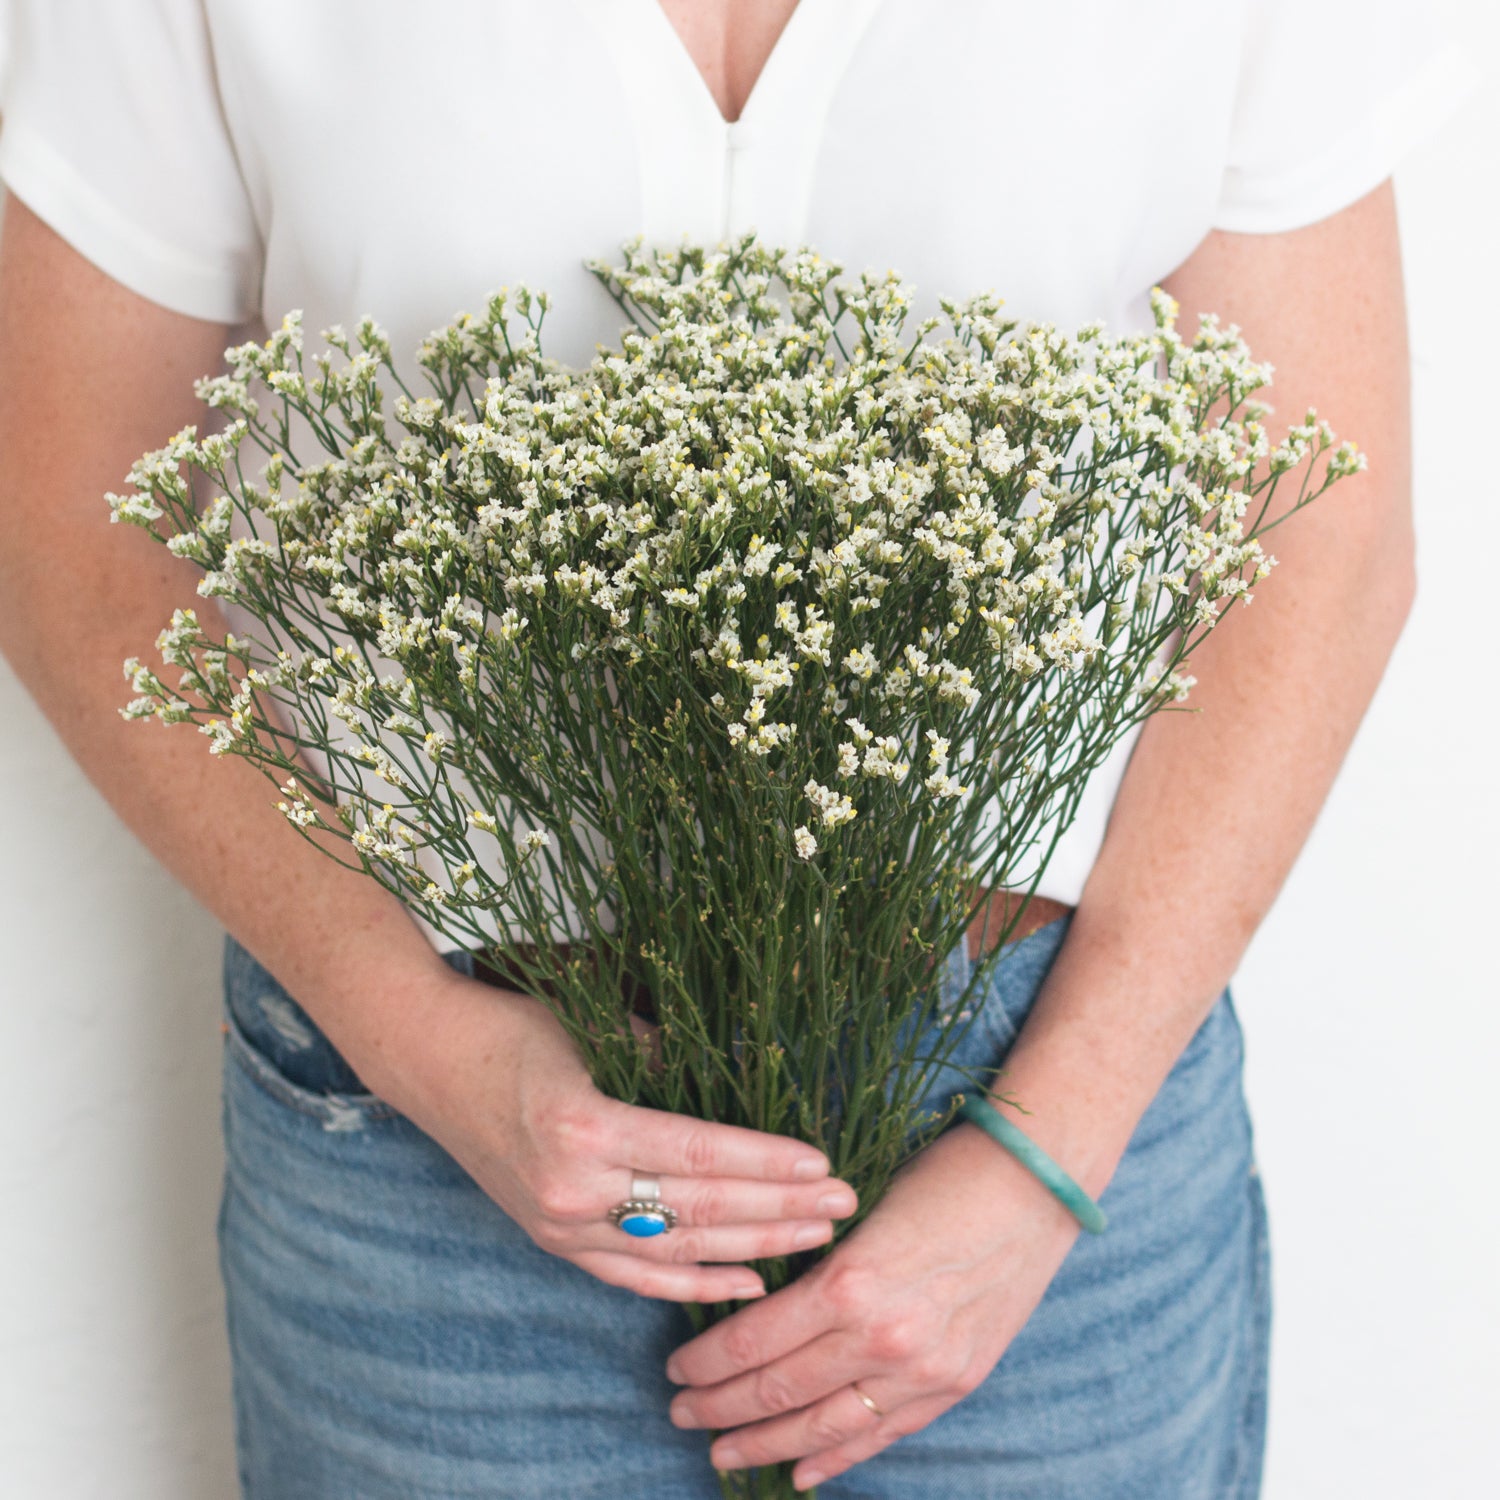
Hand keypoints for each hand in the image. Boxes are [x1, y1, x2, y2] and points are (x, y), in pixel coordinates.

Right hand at [366, 970, 857, 1302]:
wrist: (428, 1059)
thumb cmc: (515, 1027)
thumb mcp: (597, 1028)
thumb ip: (667, 1061)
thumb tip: (743, 1080)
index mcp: (587, 1125)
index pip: (700, 1154)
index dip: (766, 1163)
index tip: (823, 1163)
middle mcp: (573, 1187)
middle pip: (698, 1208)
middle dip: (778, 1208)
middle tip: (843, 1203)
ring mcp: (560, 1223)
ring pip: (676, 1251)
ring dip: (753, 1249)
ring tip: (815, 1239)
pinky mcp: (553, 1239)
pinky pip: (635, 1276)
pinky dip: (693, 1285)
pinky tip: (748, 1283)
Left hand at [664, 1119, 1082, 1488]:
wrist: (1033, 1188)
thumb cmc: (941, 1179)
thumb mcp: (861, 1214)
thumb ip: (817, 1271)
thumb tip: (758, 1309)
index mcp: (848, 1283)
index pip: (753, 1341)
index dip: (705, 1362)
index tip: (675, 1368)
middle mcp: (880, 1338)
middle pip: (778, 1390)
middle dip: (720, 1408)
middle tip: (682, 1414)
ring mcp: (921, 1371)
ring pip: (822, 1427)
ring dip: (764, 1445)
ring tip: (721, 1453)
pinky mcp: (954, 1385)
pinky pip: (881, 1435)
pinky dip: (836, 1459)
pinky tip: (800, 1473)